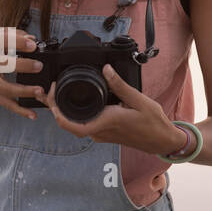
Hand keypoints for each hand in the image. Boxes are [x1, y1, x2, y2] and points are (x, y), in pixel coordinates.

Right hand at [0, 27, 44, 119]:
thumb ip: (15, 35)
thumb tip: (32, 39)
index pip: (0, 42)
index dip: (16, 42)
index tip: (33, 45)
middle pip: (0, 65)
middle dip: (20, 66)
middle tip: (39, 66)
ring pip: (4, 88)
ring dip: (23, 91)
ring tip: (40, 91)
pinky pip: (6, 104)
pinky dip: (20, 110)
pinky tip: (33, 114)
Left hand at [32, 63, 174, 151]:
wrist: (161, 140)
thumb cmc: (152, 123)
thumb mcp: (138, 100)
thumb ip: (120, 85)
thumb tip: (106, 70)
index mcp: (105, 122)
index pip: (72, 124)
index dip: (57, 112)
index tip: (53, 95)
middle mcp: (100, 131)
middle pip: (68, 124)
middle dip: (55, 107)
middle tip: (50, 89)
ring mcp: (101, 134)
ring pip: (75, 125)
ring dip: (63, 112)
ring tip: (57, 93)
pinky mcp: (104, 133)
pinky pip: (84, 124)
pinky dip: (75, 114)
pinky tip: (75, 102)